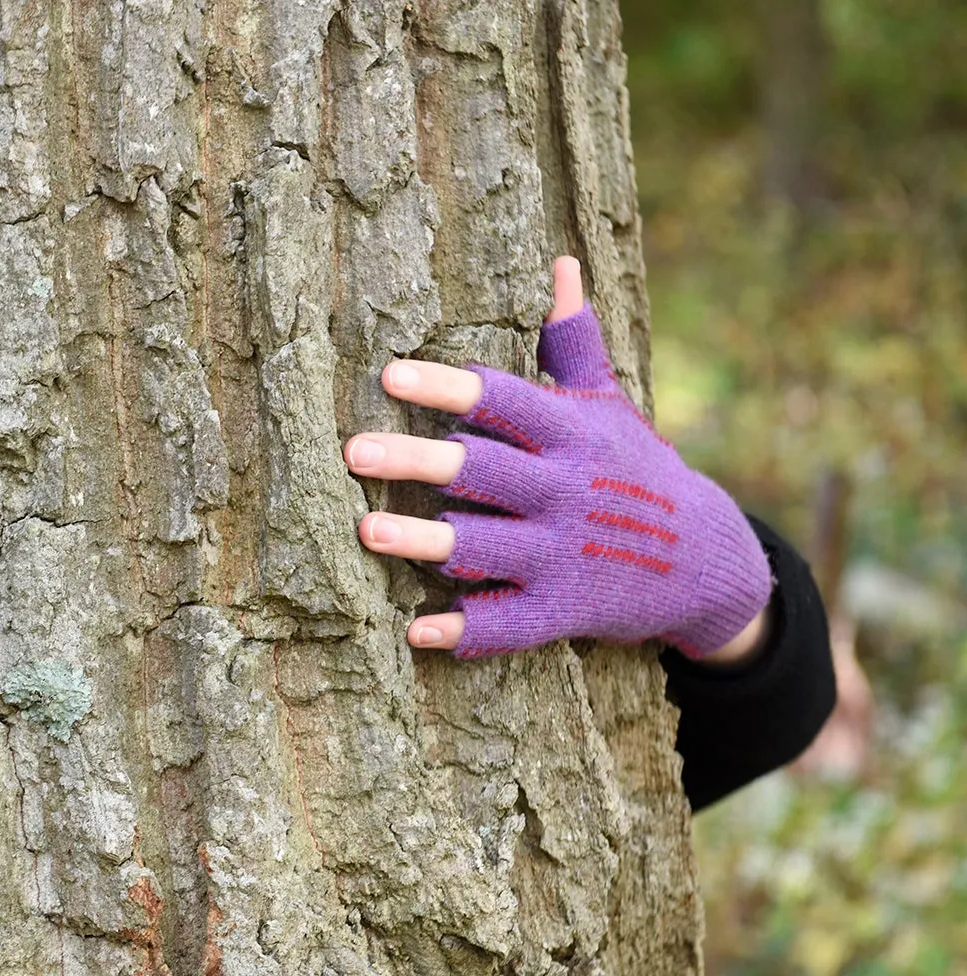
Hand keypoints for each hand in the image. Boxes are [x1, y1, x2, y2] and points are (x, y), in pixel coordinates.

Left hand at [346, 256, 772, 660]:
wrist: (704, 559)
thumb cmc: (635, 467)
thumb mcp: (610, 402)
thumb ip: (573, 341)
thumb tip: (562, 262)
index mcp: (570, 433)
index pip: (502, 401)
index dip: (446, 388)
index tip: (389, 375)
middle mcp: (564, 490)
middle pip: (481, 470)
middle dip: (416, 461)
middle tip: (352, 452)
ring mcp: (562, 553)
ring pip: (483, 545)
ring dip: (424, 543)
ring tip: (365, 533)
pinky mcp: (562, 609)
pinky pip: (508, 623)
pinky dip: (465, 630)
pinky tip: (417, 631)